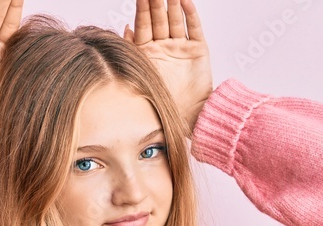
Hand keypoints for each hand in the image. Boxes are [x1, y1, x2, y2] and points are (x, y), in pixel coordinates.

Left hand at [123, 0, 212, 135]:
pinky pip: (194, 28)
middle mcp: (164, 48)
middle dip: (155, 2)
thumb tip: (125, 28)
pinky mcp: (198, 50)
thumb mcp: (140, 74)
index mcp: (148, 53)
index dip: (141, 9)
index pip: (143, 25)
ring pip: (176, 20)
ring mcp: (181, 48)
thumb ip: (132, 50)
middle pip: (158, 19)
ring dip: (172, 4)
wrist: (186, 118)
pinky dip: (190, 14)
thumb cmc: (160, 103)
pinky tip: (185, 1)